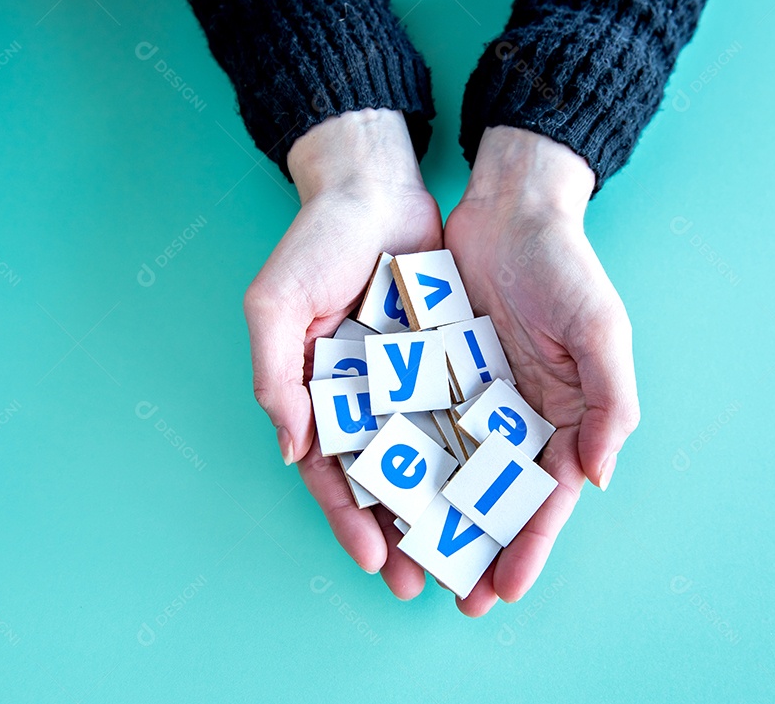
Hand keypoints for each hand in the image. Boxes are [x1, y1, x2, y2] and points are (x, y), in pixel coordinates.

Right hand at [243, 109, 439, 596]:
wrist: (375, 187)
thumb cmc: (315, 245)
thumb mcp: (276, 305)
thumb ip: (276, 378)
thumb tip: (294, 452)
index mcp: (320, 400)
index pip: (335, 476)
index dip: (351, 523)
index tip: (376, 564)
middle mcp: (367, 403)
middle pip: (388, 484)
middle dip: (405, 537)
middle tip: (427, 587)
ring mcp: (411, 385)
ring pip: (433, 461)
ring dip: (448, 511)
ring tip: (470, 560)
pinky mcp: (451, 362)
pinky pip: (468, 415)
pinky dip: (479, 454)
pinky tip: (499, 490)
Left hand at [444, 126, 640, 615]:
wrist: (510, 207)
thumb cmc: (566, 266)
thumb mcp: (600, 330)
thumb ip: (609, 403)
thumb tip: (600, 477)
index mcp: (563, 416)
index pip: (546, 497)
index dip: (529, 546)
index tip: (504, 592)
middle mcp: (516, 417)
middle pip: (495, 499)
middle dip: (478, 550)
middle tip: (454, 600)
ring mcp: (472, 398)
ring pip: (450, 472)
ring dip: (434, 519)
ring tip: (410, 564)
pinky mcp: (433, 373)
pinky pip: (416, 426)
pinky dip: (402, 462)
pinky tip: (380, 497)